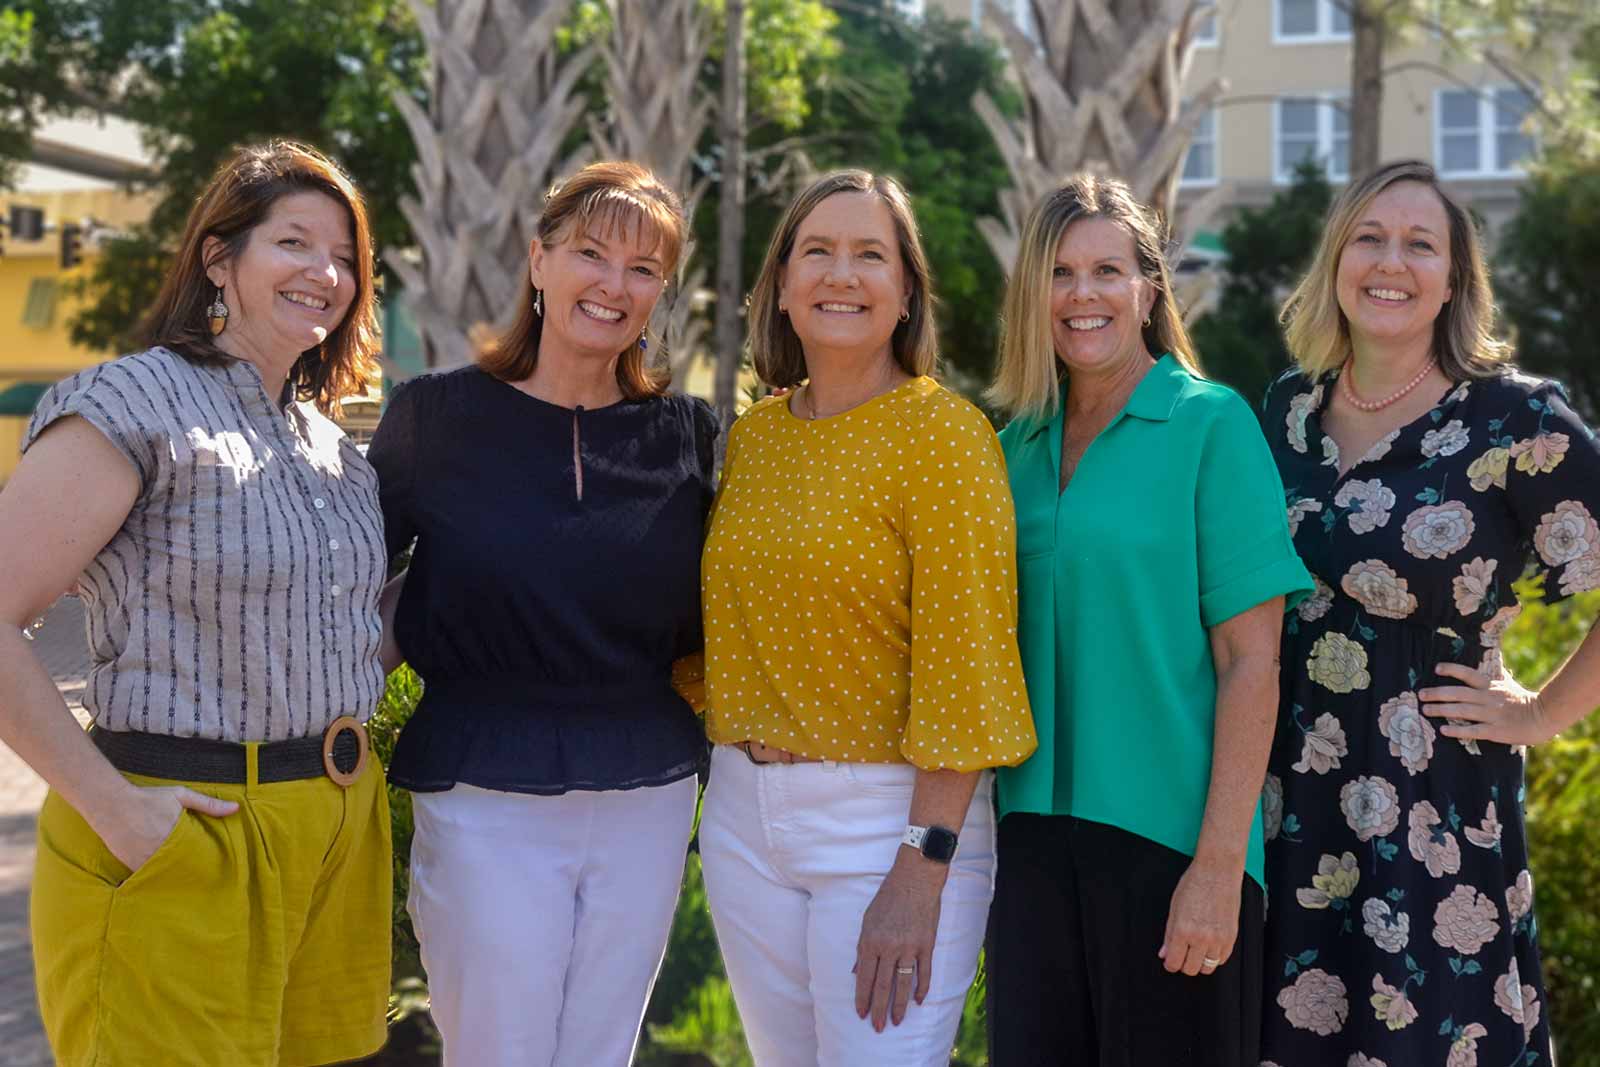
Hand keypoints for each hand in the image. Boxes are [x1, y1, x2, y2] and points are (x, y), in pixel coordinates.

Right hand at [91, 784, 237, 873]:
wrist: (112, 804)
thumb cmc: (148, 798)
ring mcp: (146, 860)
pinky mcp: (132, 865)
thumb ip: (208, 804)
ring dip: (176, 877)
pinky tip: (164, 880)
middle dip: (194, 873)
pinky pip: (148, 877)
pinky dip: (156, 877)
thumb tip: (237, 808)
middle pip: (185, 868)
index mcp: (178, 836)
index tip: (218, 867)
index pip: (200, 856)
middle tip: (206, 879)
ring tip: (187, 884)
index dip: (208, 862)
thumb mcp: (180, 796)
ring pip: (166, 875)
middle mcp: (163, 851)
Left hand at [853, 851, 944, 1030]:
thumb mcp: (867, 920)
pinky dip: (922, 988)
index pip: (865, 978)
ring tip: (896, 1021)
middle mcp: (889, 947)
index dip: (863, 998)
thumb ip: (863, 948)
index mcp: (871, 941)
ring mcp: (909, 947)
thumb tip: (858, 972)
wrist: (915, 880)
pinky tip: (918, 1001)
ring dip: (899, 1005)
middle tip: (877, 1027)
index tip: (861, 1014)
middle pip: (883, 986)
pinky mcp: (927, 945)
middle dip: (878, 1009)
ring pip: (903, 984)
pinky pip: (924, 972)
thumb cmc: (888, 897)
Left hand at [1159, 859, 1240, 976]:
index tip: (1170, 962)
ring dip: (1200, 962)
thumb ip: (1169, 934)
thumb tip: (1165, 953)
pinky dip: (1214, 957)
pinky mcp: (1232, 937)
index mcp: (1183, 930)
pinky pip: (1222, 959)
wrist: (1218, 871)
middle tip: (1182, 955)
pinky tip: (1208, 947)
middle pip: (1191, 968)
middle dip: (1184, 964)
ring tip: (1195, 951)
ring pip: (1208, 967)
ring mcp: (1218, 939)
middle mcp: (1201, 938)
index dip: (1170, 964)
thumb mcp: (1174, 908)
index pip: (1174, 962)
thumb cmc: (1195, 883)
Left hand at [1420, 663, 1552, 746]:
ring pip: (1462, 710)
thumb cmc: (1523, 700)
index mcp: (1491, 686)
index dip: (1452, 670)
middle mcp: (1488, 698)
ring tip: (1425, 710)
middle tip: (1421, 695)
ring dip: (1441, 710)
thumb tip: (1493, 652)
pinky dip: (1458, 730)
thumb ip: (1495, 674)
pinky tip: (1444, 731)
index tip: (1436, 669)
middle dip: (1437, 693)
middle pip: (1458, 693)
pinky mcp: (1495, 731)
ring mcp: (1491, 715)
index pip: (1469, 675)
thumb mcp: (1507, 684)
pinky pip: (1473, 730)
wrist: (1545, 716)